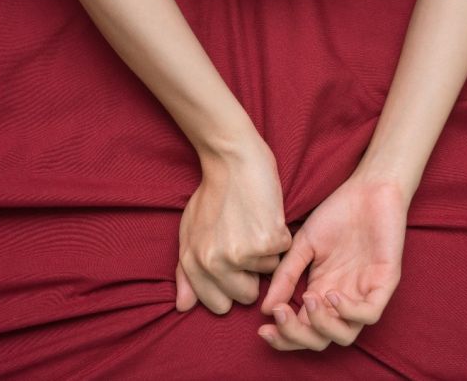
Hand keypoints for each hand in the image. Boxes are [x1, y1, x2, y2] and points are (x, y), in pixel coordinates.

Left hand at [176, 138, 292, 314]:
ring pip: (268, 273)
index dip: (230, 287)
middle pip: (247, 296)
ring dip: (266, 252)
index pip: (218, 305)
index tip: (234, 268)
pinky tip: (266, 215)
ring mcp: (241, 253)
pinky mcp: (267, 241)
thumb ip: (186, 272)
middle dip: (252, 274)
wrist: (233, 159)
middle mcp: (214, 263)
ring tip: (254, 223)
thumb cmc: (213, 194)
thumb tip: (183, 307)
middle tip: (247, 242)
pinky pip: (283, 253)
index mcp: (193, 262)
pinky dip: (280, 236)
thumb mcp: (190, 232)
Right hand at [257, 171, 407, 349]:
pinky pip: (370, 314)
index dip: (283, 336)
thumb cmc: (337, 213)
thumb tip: (266, 308)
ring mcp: (364, 293)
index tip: (262, 329)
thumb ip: (286, 276)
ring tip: (307, 299)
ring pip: (346, 335)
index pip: (303, 329)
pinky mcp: (385, 283)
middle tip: (281, 314)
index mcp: (322, 292)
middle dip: (297, 336)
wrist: (368, 188)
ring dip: (322, 326)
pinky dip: (348, 312)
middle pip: (321, 340)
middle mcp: (342, 299)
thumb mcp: (303, 245)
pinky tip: (330, 294)